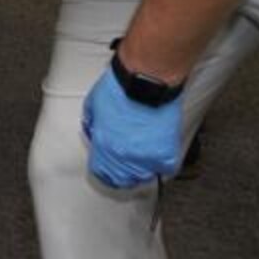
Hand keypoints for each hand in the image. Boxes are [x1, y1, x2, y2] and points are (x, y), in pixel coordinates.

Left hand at [81, 68, 182, 187]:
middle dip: (122, 174)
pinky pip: (165, 167)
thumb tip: (94, 129)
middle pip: (122, 179)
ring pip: (143, 176)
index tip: (108, 169)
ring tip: (142, 159)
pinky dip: (162, 163)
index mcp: (103, 145)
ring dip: (142, 169)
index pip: (100, 172)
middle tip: (126, 165)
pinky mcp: (165, 152)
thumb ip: (93, 123)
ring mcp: (145, 156)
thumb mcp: (93, 104)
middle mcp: (123, 155)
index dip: (104, 170)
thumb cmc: (121, 87)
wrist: (146, 80)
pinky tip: (158, 154)